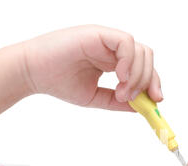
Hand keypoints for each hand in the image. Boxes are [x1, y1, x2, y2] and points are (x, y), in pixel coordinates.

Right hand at [21, 24, 162, 111]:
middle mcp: (112, 49)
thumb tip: (140, 108)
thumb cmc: (58, 82)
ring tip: (122, 93)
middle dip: (149, 81)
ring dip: (137, 76)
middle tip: (137, 99)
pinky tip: (119, 77)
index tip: (154, 102)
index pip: (142, 68)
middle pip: (146, 58)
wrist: (33, 73)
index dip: (152, 83)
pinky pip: (125, 43)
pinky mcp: (98, 34)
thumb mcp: (94, 97)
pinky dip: (128, 62)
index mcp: (112, 61)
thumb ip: (116, 102)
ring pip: (140, 51)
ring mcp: (106, 40)